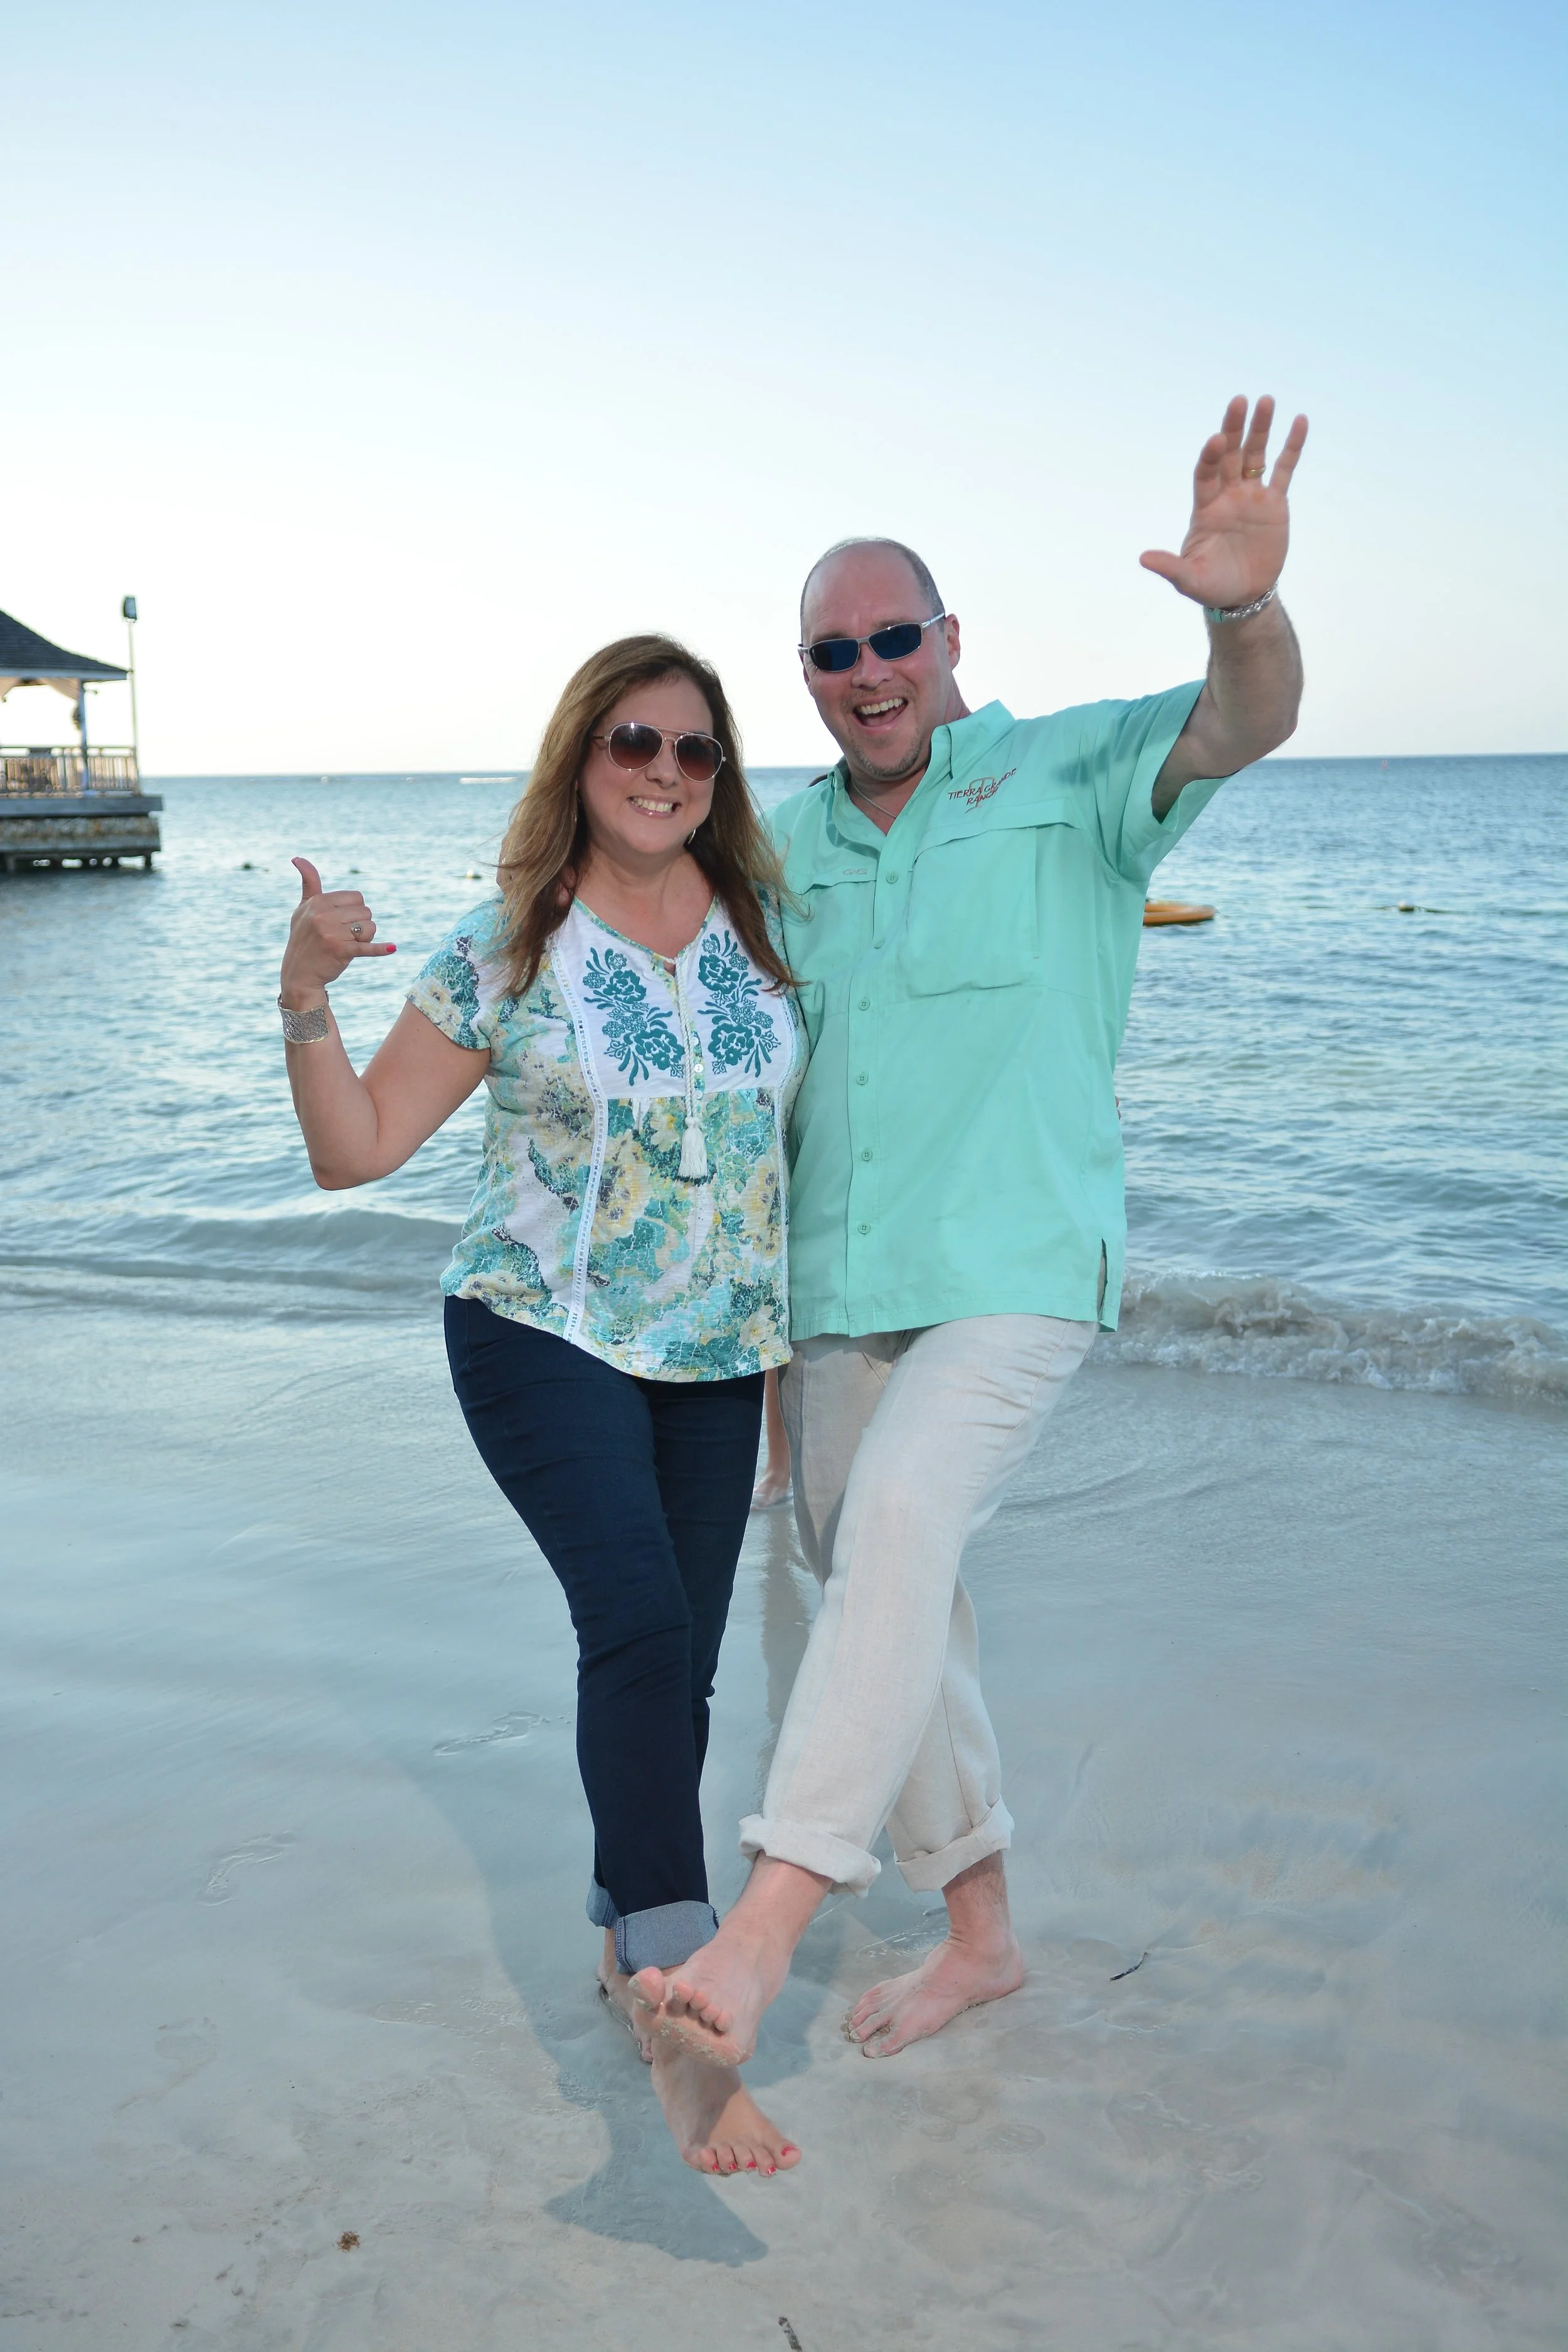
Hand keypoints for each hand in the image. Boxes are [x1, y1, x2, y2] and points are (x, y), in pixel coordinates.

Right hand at [280, 857, 396, 1002]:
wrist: (299, 974)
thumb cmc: (303, 938)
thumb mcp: (302, 909)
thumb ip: (308, 883)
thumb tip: (298, 858)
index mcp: (318, 902)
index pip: (357, 897)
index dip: (355, 910)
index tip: (342, 921)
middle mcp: (323, 915)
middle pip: (365, 911)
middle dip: (361, 923)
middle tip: (344, 935)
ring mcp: (332, 934)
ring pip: (369, 927)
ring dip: (366, 937)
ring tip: (349, 944)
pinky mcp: (341, 952)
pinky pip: (367, 947)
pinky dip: (380, 949)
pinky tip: (391, 948)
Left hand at [1141, 395, 1307, 610]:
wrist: (1244, 595)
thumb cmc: (1212, 586)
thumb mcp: (1189, 579)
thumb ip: (1171, 566)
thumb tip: (1143, 559)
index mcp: (1205, 507)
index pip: (1206, 474)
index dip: (1210, 456)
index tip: (1216, 439)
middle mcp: (1227, 495)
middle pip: (1229, 454)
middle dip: (1233, 428)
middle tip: (1239, 401)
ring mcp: (1252, 496)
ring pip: (1256, 455)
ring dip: (1260, 428)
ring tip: (1266, 401)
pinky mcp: (1275, 503)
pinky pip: (1284, 469)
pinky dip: (1292, 446)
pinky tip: (1299, 421)